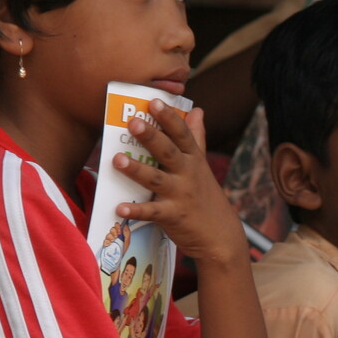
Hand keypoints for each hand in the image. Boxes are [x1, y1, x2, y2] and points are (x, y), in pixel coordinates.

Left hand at [114, 101, 248, 266]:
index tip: (154, 101)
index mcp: (194, 160)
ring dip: (137, 170)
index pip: (182, 134)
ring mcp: (181, 196)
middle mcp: (188, 175)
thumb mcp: (203, 166)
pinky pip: (152, 213)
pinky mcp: (173, 217)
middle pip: (168, 152)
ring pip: (156, 180)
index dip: (169, 117)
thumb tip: (197, 110)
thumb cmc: (205, 197)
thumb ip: (197, 138)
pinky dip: (136, 211)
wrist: (219, 235)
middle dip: (151, 137)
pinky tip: (120, 208)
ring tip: (117, 160)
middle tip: (133, 122)